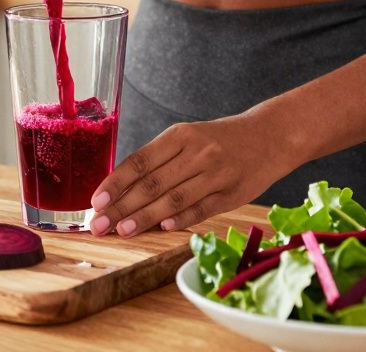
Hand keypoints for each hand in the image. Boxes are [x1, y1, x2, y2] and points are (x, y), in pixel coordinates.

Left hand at [89, 116, 291, 236]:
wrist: (269, 137)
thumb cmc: (219, 140)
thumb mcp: (188, 138)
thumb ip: (160, 160)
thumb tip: (121, 190)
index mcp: (180, 136)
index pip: (140, 161)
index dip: (116, 183)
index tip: (96, 201)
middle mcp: (197, 153)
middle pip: (152, 183)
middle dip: (121, 206)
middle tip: (99, 224)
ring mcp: (216, 174)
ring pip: (174, 198)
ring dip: (145, 217)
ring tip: (123, 230)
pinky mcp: (232, 193)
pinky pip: (202, 208)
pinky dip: (182, 218)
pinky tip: (163, 228)